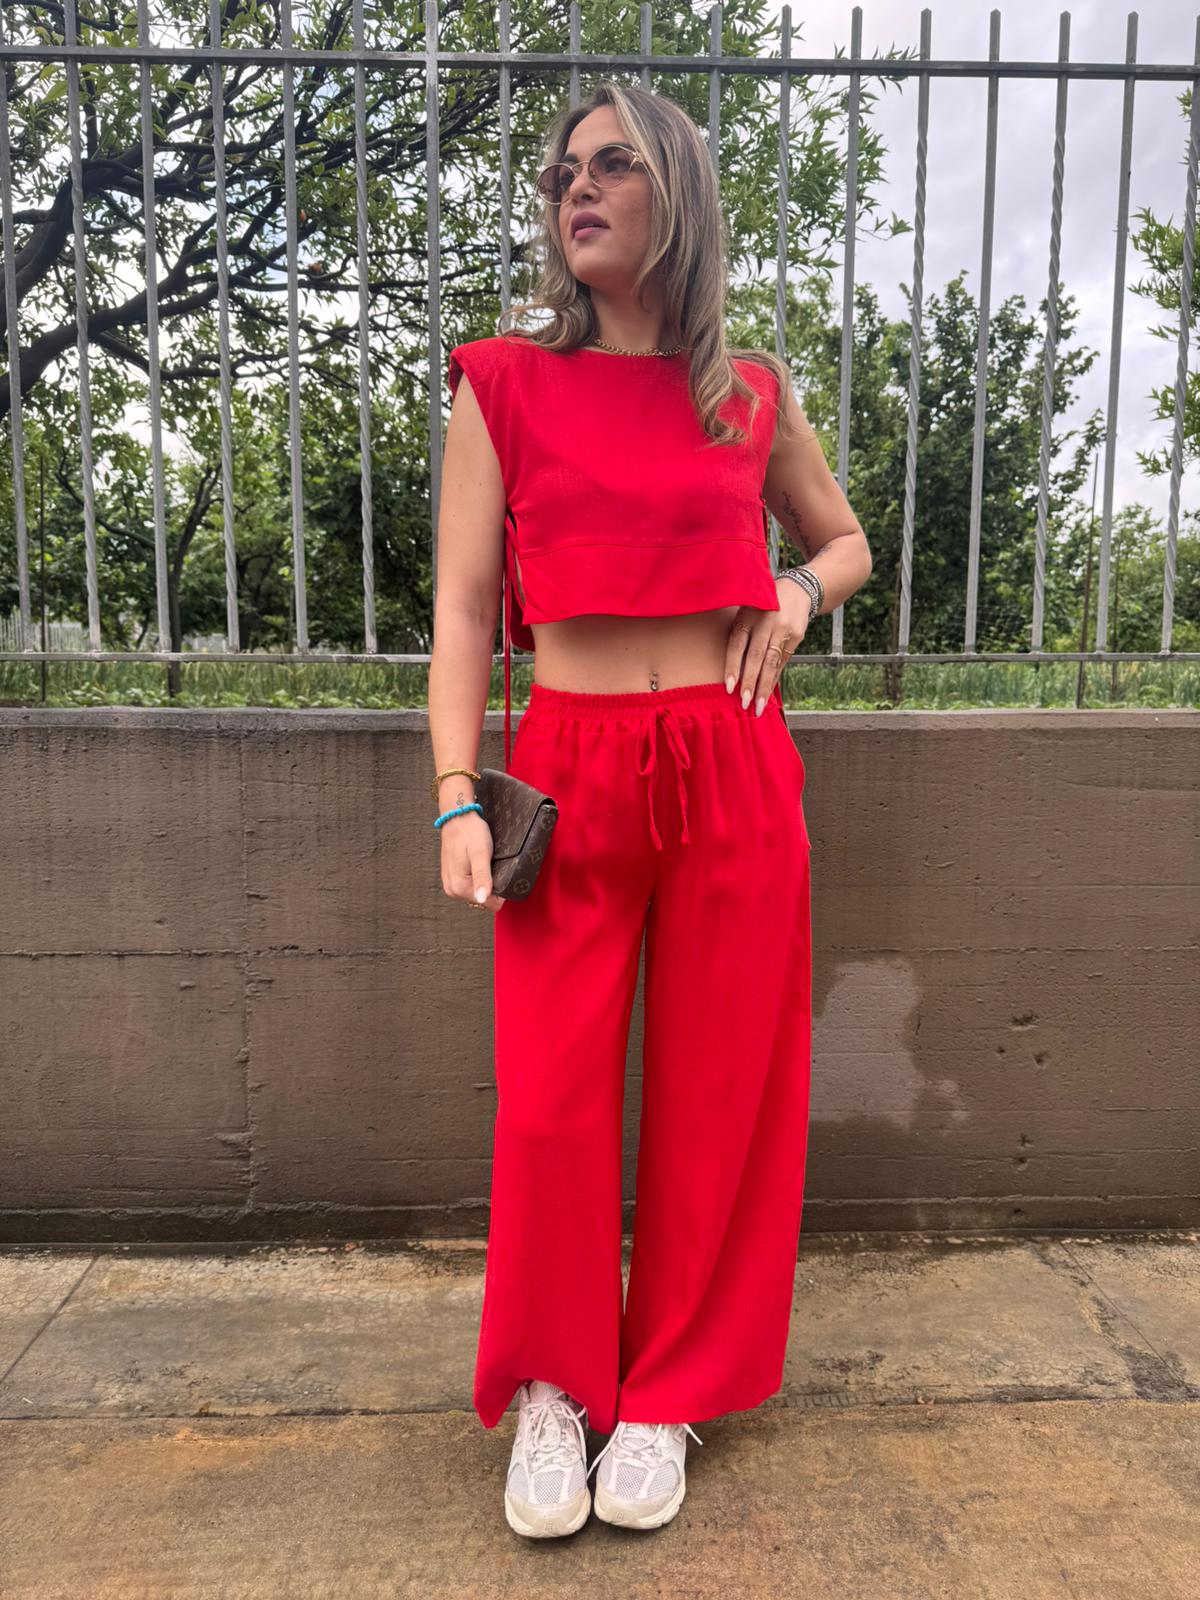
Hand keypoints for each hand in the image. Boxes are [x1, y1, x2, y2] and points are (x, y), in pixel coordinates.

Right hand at [439, 809, 506, 911]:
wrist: (458, 819)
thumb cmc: (470, 833)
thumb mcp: (480, 853)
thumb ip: (482, 877)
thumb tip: (482, 899)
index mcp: (458, 887)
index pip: (489, 903)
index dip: (499, 891)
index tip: (499, 872)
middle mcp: (452, 890)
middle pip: (483, 900)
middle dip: (492, 886)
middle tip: (492, 865)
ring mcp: (451, 886)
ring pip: (478, 893)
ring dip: (485, 882)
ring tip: (485, 863)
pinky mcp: (453, 880)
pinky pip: (471, 887)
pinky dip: (479, 878)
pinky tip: (479, 865)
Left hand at [724, 579, 814, 715]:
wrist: (797, 590)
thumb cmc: (763, 606)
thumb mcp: (748, 611)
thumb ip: (741, 634)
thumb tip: (733, 670)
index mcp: (747, 616)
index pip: (737, 645)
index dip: (733, 667)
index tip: (729, 688)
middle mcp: (765, 622)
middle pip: (756, 657)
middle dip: (750, 683)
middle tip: (744, 703)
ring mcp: (782, 629)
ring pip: (772, 662)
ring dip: (765, 686)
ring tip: (759, 706)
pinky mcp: (796, 635)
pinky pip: (783, 661)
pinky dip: (775, 678)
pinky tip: (770, 692)